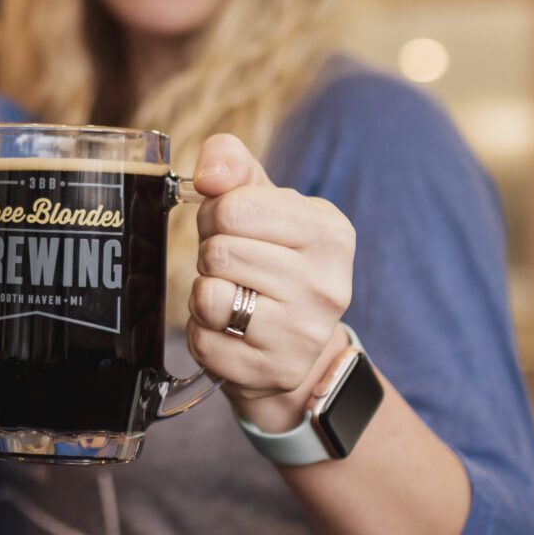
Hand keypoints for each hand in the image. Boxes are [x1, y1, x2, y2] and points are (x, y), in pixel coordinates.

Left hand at [184, 134, 354, 431]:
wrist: (292, 341)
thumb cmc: (271, 257)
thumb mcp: (262, 200)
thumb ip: (231, 164)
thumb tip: (209, 174)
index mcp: (330, 232)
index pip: (232, 207)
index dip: (214, 214)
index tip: (231, 228)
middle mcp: (328, 285)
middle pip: (218, 252)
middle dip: (209, 254)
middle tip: (231, 267)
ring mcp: (305, 333)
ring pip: (209, 297)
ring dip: (204, 294)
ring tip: (232, 295)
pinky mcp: (276, 371)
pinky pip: (204, 341)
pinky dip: (204, 333)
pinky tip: (230, 330)